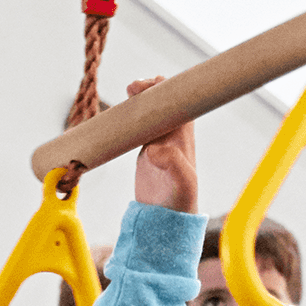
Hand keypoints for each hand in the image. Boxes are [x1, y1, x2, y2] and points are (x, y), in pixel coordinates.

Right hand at [129, 77, 196, 213]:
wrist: (166, 219)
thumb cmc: (180, 201)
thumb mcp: (182, 182)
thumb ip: (173, 163)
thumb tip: (153, 149)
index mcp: (184, 136)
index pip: (178, 102)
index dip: (165, 89)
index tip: (150, 85)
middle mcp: (173, 135)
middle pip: (164, 102)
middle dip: (151, 89)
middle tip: (133, 89)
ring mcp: (159, 141)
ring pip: (151, 111)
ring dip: (140, 100)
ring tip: (129, 93)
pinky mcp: (146, 150)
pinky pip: (139, 126)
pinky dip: (130, 117)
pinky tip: (120, 114)